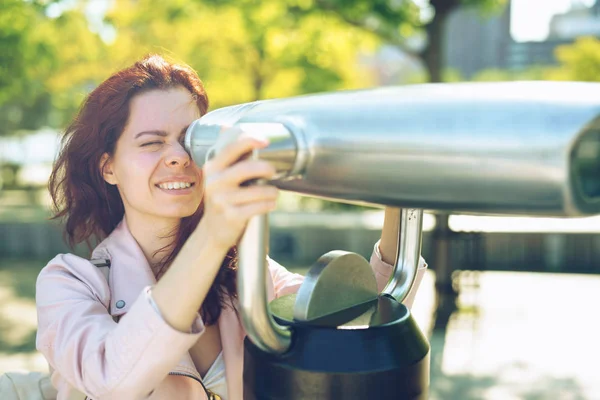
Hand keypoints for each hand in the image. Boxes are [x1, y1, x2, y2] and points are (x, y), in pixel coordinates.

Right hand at [198, 129, 278, 249]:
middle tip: (274, 171)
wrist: (213, 231)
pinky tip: (271, 203)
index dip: (248, 140)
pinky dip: (269, 204)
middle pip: (245, 169)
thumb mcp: (218, 174)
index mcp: (213, 167)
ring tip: (274, 192)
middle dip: (265, 167)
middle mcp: (214, 182)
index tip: (266, 140)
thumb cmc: (222, 197)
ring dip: (271, 190)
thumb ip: (225, 153)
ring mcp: (221, 200)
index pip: (230, 148)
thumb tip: (226, 126)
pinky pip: (258, 207)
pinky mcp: (231, 216)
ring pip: (256, 191)